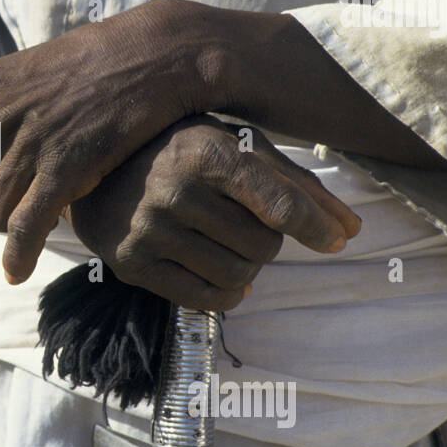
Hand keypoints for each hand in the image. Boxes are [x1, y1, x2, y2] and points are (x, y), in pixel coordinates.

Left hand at [0, 0, 265, 280]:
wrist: (150, 55)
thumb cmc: (82, 70)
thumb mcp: (15, 75)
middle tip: (6, 208)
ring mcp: (29, 138)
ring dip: (4, 227)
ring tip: (31, 213)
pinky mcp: (66, 164)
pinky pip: (24, 227)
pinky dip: (16, 256)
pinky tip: (15, 272)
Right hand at [66, 116, 360, 311]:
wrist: (95, 169)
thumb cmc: (183, 152)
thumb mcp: (237, 147)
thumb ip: (295, 185)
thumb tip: (350, 231)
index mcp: (205, 150)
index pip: (277, 203)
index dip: (315, 226)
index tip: (337, 239)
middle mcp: (174, 189)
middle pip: (263, 244)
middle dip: (270, 240)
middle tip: (248, 224)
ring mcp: (149, 229)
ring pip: (237, 274)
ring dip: (248, 267)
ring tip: (229, 245)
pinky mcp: (132, 264)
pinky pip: (205, 299)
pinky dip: (226, 293)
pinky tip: (218, 272)